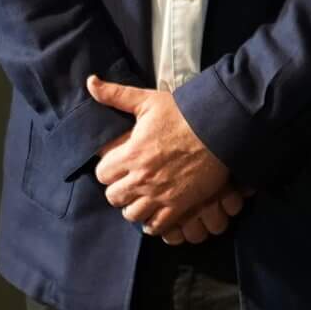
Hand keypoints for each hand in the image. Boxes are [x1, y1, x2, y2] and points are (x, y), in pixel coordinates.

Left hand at [89, 75, 230, 234]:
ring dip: (134, 207)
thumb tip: (91, 82)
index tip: (118, 166)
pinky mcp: (179, 206)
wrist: (220, 129)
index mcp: (131, 153)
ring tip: (142, 199)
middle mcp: (142, 178)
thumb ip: (116, 95)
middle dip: (119, 190)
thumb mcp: (148, 100)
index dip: (108, 170)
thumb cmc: (184, 114)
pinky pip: (156, 226)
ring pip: (132, 215)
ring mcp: (160, 194)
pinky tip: (156, 214)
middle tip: (130, 183)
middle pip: (113, 197)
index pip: (102, 174)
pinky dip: (153, 223)